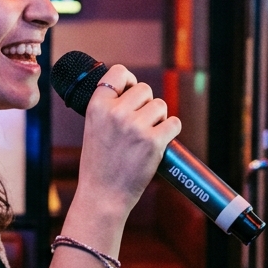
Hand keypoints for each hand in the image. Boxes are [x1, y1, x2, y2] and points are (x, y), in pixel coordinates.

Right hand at [74, 64, 180, 216]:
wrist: (102, 196)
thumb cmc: (99, 164)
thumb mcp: (93, 127)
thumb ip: (109, 108)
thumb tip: (133, 90)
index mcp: (97, 106)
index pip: (119, 72)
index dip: (129, 80)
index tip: (131, 92)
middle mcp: (116, 113)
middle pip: (145, 89)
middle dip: (146, 104)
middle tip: (140, 123)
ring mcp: (136, 127)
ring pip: (160, 105)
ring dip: (159, 118)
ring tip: (147, 135)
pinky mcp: (153, 142)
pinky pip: (174, 123)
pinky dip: (171, 131)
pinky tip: (161, 141)